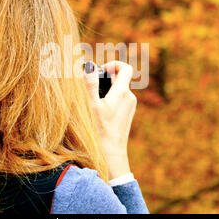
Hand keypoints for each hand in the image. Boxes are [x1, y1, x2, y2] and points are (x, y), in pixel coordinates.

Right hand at [84, 61, 136, 179]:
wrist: (111, 153)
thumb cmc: (100, 130)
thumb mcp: (92, 106)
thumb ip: (91, 84)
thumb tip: (89, 66)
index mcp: (122, 92)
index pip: (125, 68)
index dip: (113, 65)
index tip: (102, 71)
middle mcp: (129, 97)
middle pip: (119, 79)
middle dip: (106, 79)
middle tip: (92, 89)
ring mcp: (130, 106)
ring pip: (119, 90)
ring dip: (107, 91)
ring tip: (94, 103)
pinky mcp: (128, 113)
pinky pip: (120, 99)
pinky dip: (110, 100)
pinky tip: (99, 112)